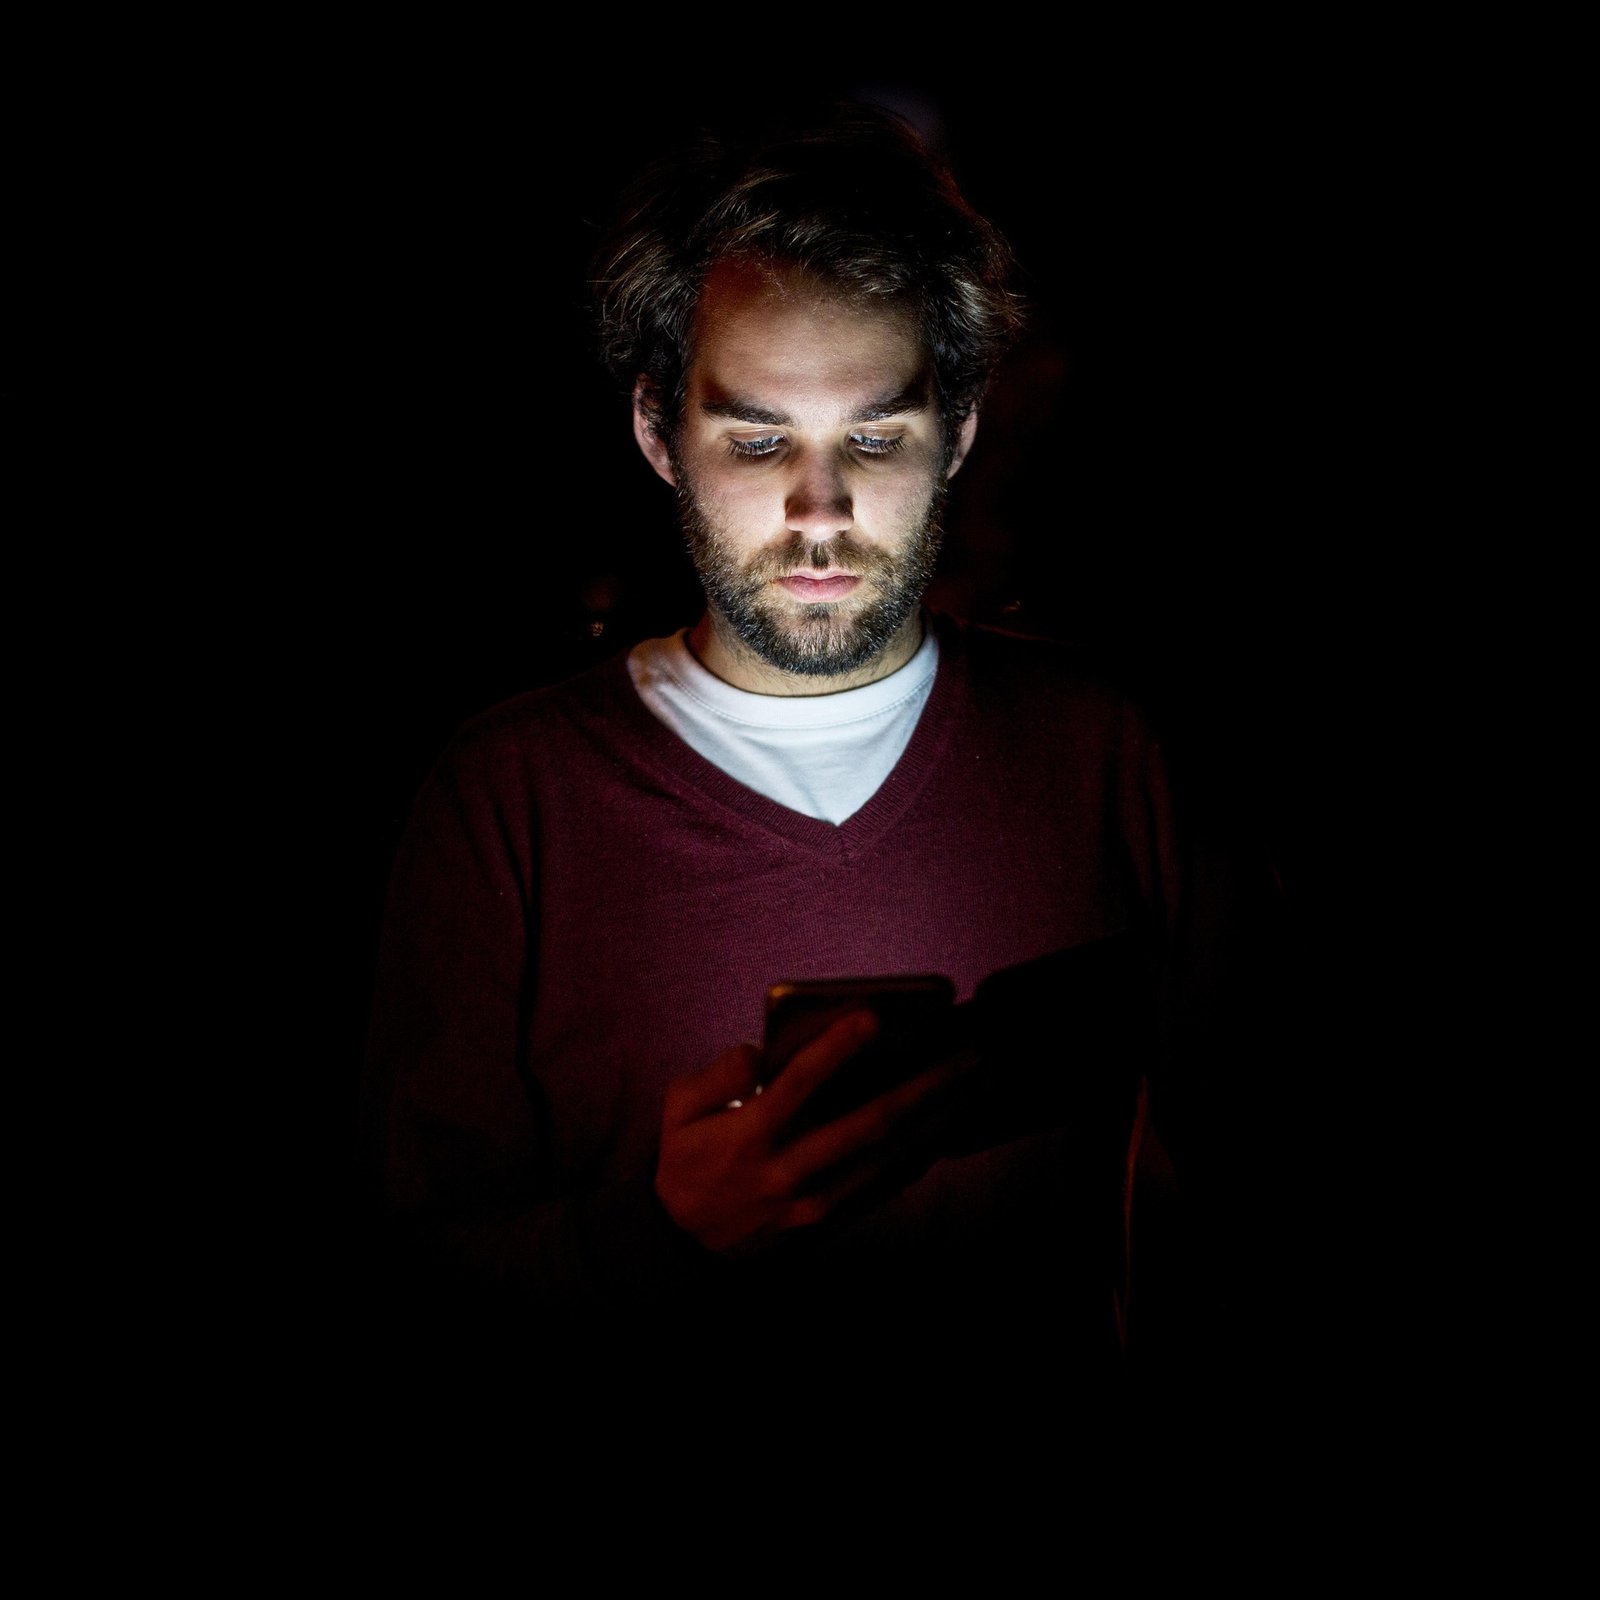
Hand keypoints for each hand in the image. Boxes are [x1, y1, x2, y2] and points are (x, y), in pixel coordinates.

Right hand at [654, 1012, 965, 1255]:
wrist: (681, 1244)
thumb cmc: (685, 1162)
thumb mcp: (676, 1109)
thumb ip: (717, 1074)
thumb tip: (759, 1052)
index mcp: (748, 1133)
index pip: (798, 1083)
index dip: (836, 1048)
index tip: (873, 1017)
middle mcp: (786, 1168)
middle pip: (865, 1123)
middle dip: (922, 1087)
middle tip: (966, 1056)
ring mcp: (809, 1201)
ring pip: (884, 1158)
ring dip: (934, 1121)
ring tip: (974, 1087)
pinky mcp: (823, 1222)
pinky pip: (880, 1189)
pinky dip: (914, 1161)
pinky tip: (943, 1134)